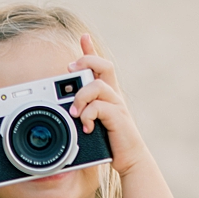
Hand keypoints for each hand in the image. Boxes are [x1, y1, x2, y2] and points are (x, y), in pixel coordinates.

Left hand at [68, 34, 148, 175]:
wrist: (131, 160)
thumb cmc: (112, 144)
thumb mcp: (94, 125)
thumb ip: (84, 114)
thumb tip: (67, 111)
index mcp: (108, 95)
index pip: (101, 66)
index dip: (92, 50)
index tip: (84, 37)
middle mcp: (114, 96)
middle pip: (104, 65)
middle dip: (86, 60)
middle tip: (69, 68)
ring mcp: (118, 106)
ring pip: (97, 86)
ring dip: (81, 97)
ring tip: (74, 113)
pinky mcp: (119, 118)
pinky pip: (99, 107)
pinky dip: (88, 115)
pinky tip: (86, 126)